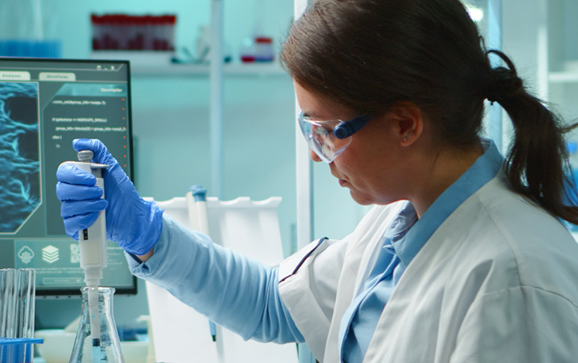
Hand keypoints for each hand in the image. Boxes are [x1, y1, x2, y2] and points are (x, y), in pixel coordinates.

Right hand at [56, 139, 162, 254]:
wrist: (134, 214)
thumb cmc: (122, 192)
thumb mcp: (113, 167)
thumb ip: (98, 150)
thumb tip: (79, 142)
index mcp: (78, 179)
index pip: (63, 172)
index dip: (75, 175)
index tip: (92, 179)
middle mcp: (73, 193)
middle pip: (62, 190)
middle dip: (84, 191)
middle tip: (101, 192)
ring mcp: (74, 210)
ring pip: (67, 207)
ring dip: (88, 205)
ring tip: (104, 204)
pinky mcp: (77, 226)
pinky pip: (70, 224)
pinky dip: (84, 219)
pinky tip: (96, 216)